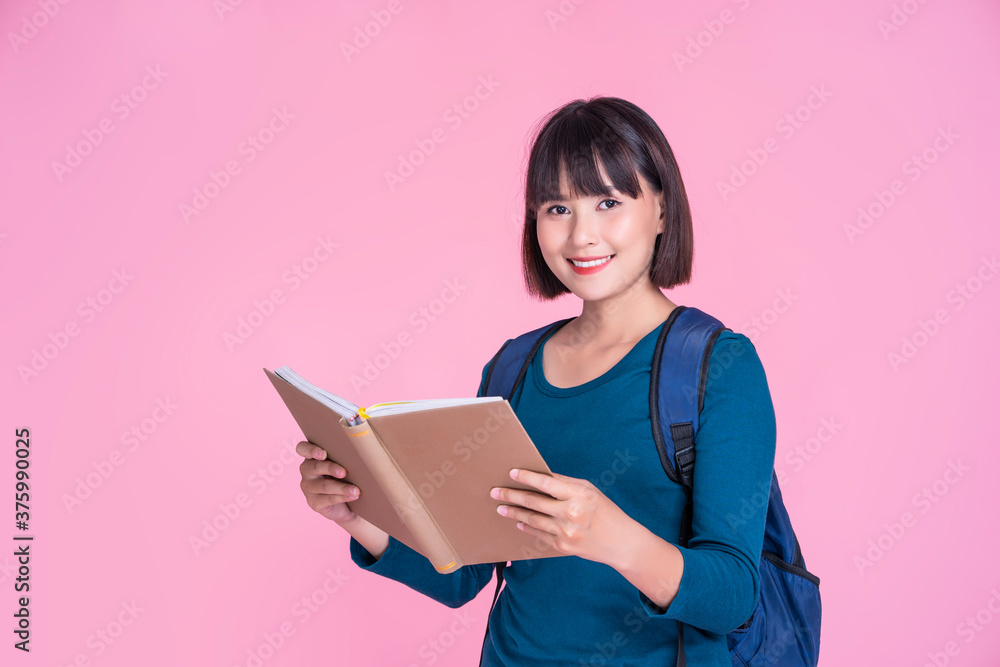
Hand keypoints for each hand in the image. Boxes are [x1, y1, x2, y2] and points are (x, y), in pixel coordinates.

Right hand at [297, 440, 359, 523]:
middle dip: (331, 468)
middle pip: (315, 467)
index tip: (323, 454)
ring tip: (356, 490)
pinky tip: (353, 496)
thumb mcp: (344, 463)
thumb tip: (361, 449)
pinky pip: (329, 499)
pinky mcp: (314, 502)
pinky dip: (343, 497)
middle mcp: (307, 470)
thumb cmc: (346, 475)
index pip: (303, 448)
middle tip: (344, 472)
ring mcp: (308, 488)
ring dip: (342, 487)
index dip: (310, 450)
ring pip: (325, 485)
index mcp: (312, 456)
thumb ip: (344, 455)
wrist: (347, 502)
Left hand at [490, 468, 640, 566]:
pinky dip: (527, 527)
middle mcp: (570, 512)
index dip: (526, 477)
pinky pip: (539, 534)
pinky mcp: (563, 546)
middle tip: (495, 492)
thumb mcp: (589, 491)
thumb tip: (540, 476)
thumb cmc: (605, 511)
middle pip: (533, 502)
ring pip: (531, 519)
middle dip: (511, 496)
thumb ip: (565, 484)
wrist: (621, 542)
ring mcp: (565, 531)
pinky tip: (519, 522)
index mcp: (578, 494)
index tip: (511, 473)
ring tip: (501, 508)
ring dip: (513, 513)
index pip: (545, 482)